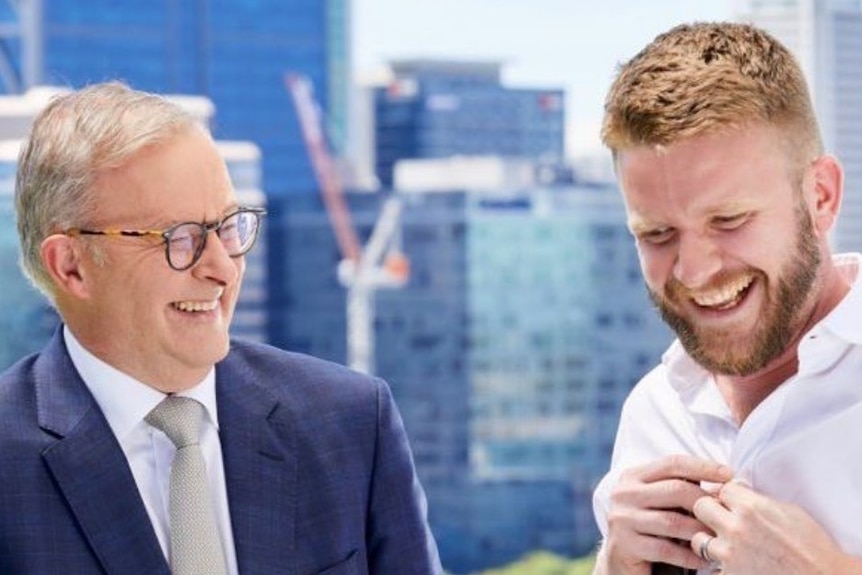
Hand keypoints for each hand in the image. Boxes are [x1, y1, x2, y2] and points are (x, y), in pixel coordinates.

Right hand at [596, 455, 733, 574]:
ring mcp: (621, 519)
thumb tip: (725, 479)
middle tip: (728, 514)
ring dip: (701, 531)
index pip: (672, 463)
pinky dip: (689, 555)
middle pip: (675, 489)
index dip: (703, 466)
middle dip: (706, 502)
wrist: (620, 560)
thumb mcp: (660, 502)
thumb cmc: (650, 528)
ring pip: (673, 522)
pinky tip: (703, 558)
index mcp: (633, 476)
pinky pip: (666, 549)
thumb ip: (680, 488)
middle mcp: (624, 493)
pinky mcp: (624, 545)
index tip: (729, 473)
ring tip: (719, 538)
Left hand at [690, 480, 861, 574]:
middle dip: (709, 511)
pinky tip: (734, 565)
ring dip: (708, 541)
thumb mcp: (789, 511)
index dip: (726, 495)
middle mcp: (736, 528)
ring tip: (725, 546)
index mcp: (751, 507)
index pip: (721, 488)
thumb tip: (740, 491)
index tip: (730, 502)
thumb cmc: (813, 547)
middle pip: (701, 506)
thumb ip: (758, 500)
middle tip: (720, 520)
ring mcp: (730, 554)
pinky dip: (720, 567)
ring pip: (698, 539)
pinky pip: (711, 568)